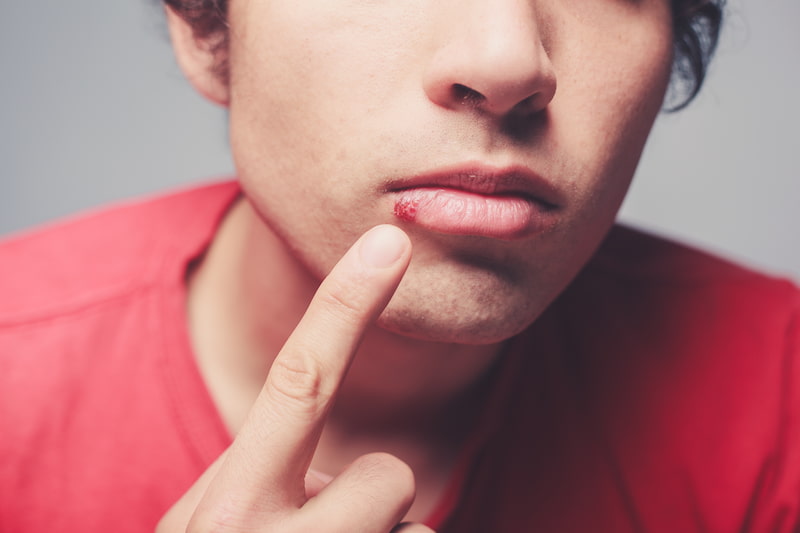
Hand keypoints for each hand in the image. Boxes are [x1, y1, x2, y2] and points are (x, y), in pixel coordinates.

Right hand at [156, 225, 435, 532]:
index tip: (388, 243)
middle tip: (337, 523)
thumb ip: (259, 465)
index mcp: (226, 509)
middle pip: (388, 475)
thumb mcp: (210, 519)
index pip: (298, 384)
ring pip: (411, 529)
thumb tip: (332, 447)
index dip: (346, 307)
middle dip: (378, 487)